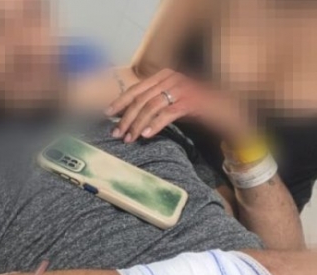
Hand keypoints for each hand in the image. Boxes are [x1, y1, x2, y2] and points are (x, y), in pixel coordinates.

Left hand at [104, 69, 252, 143]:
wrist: (227, 110)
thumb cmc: (196, 106)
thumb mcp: (171, 100)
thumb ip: (152, 103)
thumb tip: (126, 114)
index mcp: (165, 75)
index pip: (136, 89)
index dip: (120, 101)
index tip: (107, 114)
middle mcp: (172, 78)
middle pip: (141, 99)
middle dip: (125, 117)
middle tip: (116, 133)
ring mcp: (183, 88)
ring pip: (151, 107)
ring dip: (137, 124)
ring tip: (129, 138)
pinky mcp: (193, 102)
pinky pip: (168, 113)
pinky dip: (155, 124)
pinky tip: (147, 135)